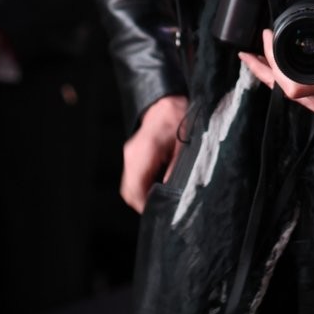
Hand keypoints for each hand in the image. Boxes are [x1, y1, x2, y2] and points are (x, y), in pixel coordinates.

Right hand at [121, 94, 188, 212]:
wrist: (167, 103)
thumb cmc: (178, 119)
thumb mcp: (185, 144)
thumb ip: (177, 169)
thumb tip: (172, 193)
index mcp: (144, 151)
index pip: (134, 188)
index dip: (144, 205)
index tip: (158, 211)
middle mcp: (132, 154)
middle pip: (128, 191)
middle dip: (142, 203)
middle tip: (162, 208)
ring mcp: (130, 155)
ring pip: (128, 186)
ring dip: (142, 195)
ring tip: (160, 198)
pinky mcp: (132, 156)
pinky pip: (132, 178)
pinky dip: (141, 186)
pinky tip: (156, 186)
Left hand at [238, 0, 313, 115]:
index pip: (286, 80)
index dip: (271, 60)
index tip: (268, 37)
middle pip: (278, 88)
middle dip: (260, 69)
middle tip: (246, 52)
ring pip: (284, 92)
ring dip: (268, 75)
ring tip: (254, 60)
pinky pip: (294, 94)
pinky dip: (281, 81)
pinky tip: (275, 71)